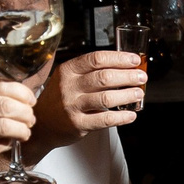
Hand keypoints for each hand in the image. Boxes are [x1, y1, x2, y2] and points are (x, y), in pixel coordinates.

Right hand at [0, 76, 38, 168]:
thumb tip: (18, 91)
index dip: (21, 92)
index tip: (30, 99)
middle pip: (5, 104)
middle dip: (25, 112)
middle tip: (31, 117)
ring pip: (4, 125)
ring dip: (22, 129)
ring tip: (25, 131)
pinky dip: (9, 143)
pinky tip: (10, 142)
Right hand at [32, 50, 148, 148]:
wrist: (42, 124)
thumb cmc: (60, 99)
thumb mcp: (68, 79)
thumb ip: (89, 72)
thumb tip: (125, 68)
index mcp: (68, 70)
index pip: (97, 59)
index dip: (119, 58)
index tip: (134, 60)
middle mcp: (69, 86)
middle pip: (104, 77)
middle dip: (128, 76)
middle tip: (141, 77)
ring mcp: (72, 106)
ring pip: (106, 97)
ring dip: (127, 95)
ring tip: (138, 93)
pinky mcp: (78, 124)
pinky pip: (105, 119)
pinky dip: (121, 117)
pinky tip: (130, 114)